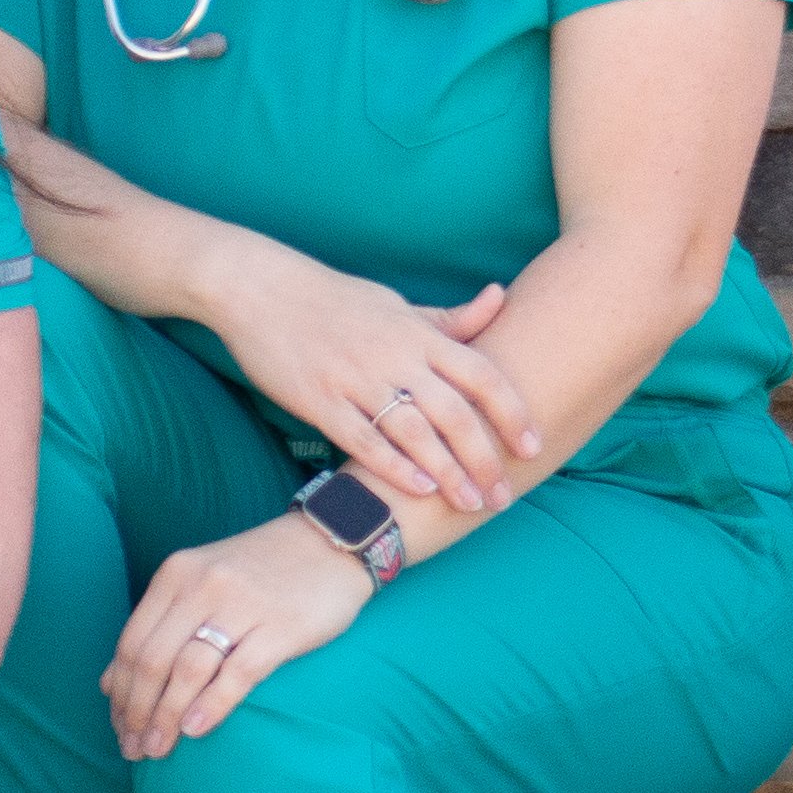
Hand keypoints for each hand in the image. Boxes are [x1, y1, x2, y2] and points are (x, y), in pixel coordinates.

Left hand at [105, 512, 370, 759]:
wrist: (329, 541)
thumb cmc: (259, 569)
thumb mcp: (199, 581)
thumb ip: (158, 624)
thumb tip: (109, 683)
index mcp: (175, 575)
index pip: (131, 643)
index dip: (120, 693)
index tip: (119, 727)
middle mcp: (202, 586)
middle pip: (152, 661)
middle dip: (137, 712)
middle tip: (134, 749)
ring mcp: (241, 605)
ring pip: (188, 670)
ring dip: (166, 716)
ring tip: (159, 749)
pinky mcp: (281, 627)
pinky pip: (237, 673)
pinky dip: (212, 705)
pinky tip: (196, 730)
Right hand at [206, 246, 536, 513]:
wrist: (259, 288)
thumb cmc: (333, 298)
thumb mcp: (396, 303)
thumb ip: (449, 317)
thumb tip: (500, 297)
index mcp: (417, 333)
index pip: (481, 374)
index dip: (512, 412)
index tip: (533, 445)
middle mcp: (394, 356)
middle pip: (455, 413)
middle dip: (485, 458)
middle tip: (503, 495)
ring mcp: (356, 379)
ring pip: (415, 433)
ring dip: (448, 472)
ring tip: (470, 504)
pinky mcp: (320, 399)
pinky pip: (364, 439)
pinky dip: (394, 466)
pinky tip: (419, 489)